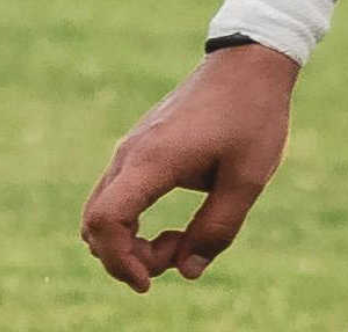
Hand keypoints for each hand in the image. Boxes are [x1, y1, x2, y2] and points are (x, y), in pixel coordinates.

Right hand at [81, 45, 301, 291]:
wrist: (248, 65)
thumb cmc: (252, 118)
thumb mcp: (248, 180)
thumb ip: (218, 228)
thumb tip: (187, 271)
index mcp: (153, 161)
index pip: (106, 220)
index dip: (119, 260)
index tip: (150, 281)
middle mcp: (130, 154)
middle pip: (95, 223)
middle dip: (127, 256)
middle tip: (178, 253)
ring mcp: (131, 149)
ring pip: (103, 210)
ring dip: (130, 240)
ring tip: (180, 239)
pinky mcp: (140, 148)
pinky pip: (117, 196)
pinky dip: (133, 221)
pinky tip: (173, 224)